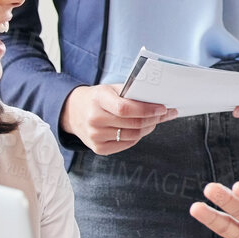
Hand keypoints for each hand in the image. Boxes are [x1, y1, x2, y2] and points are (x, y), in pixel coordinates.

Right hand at [61, 84, 175, 154]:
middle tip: (165, 114)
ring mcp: (95, 136)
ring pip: (133, 135)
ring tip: (154, 121)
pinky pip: (127, 144)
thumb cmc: (98, 98)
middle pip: (133, 124)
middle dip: (153, 119)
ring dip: (148, 128)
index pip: (125, 108)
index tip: (163, 108)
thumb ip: (132, 94)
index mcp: (98, 99)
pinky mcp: (99, 148)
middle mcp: (94, 119)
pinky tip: (140, 129)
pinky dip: (137, 136)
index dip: (147, 110)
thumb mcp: (111, 89)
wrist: (74, 112)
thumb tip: (158, 101)